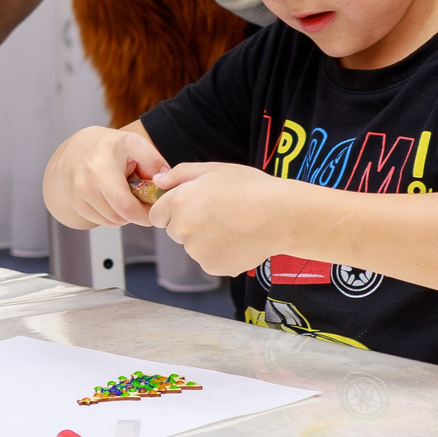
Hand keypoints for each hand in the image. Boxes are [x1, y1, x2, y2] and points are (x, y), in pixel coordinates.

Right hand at [42, 126, 168, 229]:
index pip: (148, 171)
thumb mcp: (136, 146)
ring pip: (114, 219)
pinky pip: (103, 221)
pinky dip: (113, 217)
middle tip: (148, 209)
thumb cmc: (111, 149)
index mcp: (122, 146)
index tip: (159, 204)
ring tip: (128, 200)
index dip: (154, 201)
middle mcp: (97, 166)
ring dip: (127, 216)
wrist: (75, 150)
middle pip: (126, 209)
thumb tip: (165, 187)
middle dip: (142, 215)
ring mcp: (82, 185)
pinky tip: (113, 203)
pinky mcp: (75, 201)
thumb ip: (154, 163)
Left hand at [144, 161, 294, 275]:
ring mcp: (197, 252)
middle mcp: (183, 229)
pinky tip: (238, 240)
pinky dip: (220, 253)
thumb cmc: (251, 188)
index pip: (157, 215)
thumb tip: (158, 182)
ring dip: (205, 239)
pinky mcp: (213, 267)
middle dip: (188, 224)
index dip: (171, 209)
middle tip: (217, 213)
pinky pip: (210, 260)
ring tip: (233, 225)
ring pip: (193, 246)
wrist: (281, 216)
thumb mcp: (214, 169)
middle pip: (174, 231)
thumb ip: (180, 174)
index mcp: (180, 202)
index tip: (190, 206)